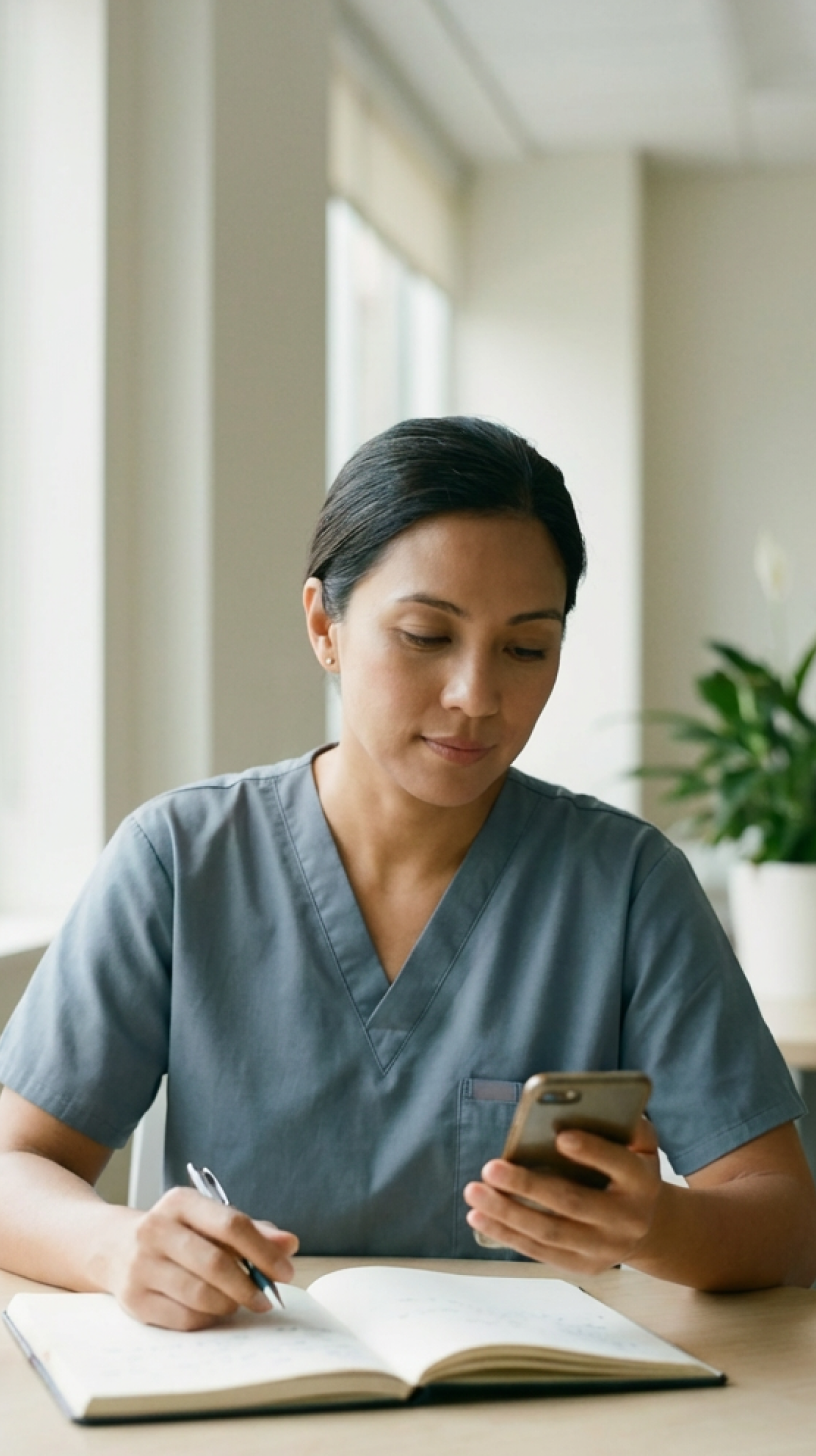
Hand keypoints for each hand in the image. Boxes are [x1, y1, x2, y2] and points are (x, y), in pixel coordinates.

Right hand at [103, 1188, 297, 1329]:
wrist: (111, 1246)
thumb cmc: (176, 1233)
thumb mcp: (207, 1220)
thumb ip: (251, 1230)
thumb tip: (289, 1244)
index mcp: (180, 1202)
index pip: (232, 1225)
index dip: (264, 1251)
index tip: (286, 1271)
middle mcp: (156, 1229)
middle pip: (216, 1263)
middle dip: (249, 1285)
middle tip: (267, 1298)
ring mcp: (141, 1266)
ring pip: (200, 1295)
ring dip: (230, 1304)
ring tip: (240, 1302)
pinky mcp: (134, 1300)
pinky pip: (184, 1318)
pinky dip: (209, 1319)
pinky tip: (215, 1311)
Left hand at [464, 1116, 661, 1273]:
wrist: (646, 1226)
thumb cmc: (629, 1169)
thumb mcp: (640, 1144)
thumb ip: (624, 1121)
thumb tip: (585, 1103)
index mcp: (642, 1181)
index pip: (619, 1164)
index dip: (592, 1151)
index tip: (560, 1136)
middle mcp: (627, 1219)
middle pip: (573, 1202)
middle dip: (528, 1186)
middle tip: (491, 1168)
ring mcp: (604, 1248)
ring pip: (550, 1232)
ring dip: (507, 1213)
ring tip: (474, 1192)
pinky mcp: (583, 1266)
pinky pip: (540, 1251)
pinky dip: (506, 1234)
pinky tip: (479, 1217)